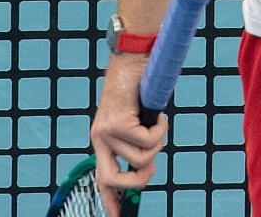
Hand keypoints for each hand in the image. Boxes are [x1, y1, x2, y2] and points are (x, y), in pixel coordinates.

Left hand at [89, 55, 166, 215]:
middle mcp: (99, 137)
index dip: (110, 200)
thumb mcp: (135, 121)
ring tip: (157, 123)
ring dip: (157, 143)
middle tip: (151, 170)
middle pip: (111, 179)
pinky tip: (159, 114)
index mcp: (102, 139)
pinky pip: (149, 140)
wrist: (134, 59)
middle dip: (136, 181)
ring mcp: (106, 131)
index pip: (102, 178)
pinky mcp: (118, 122)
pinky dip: (161, 129)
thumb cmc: (139, 88)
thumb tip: (145, 171)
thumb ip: (136, 144)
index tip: (117, 216)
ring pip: (141, 158)